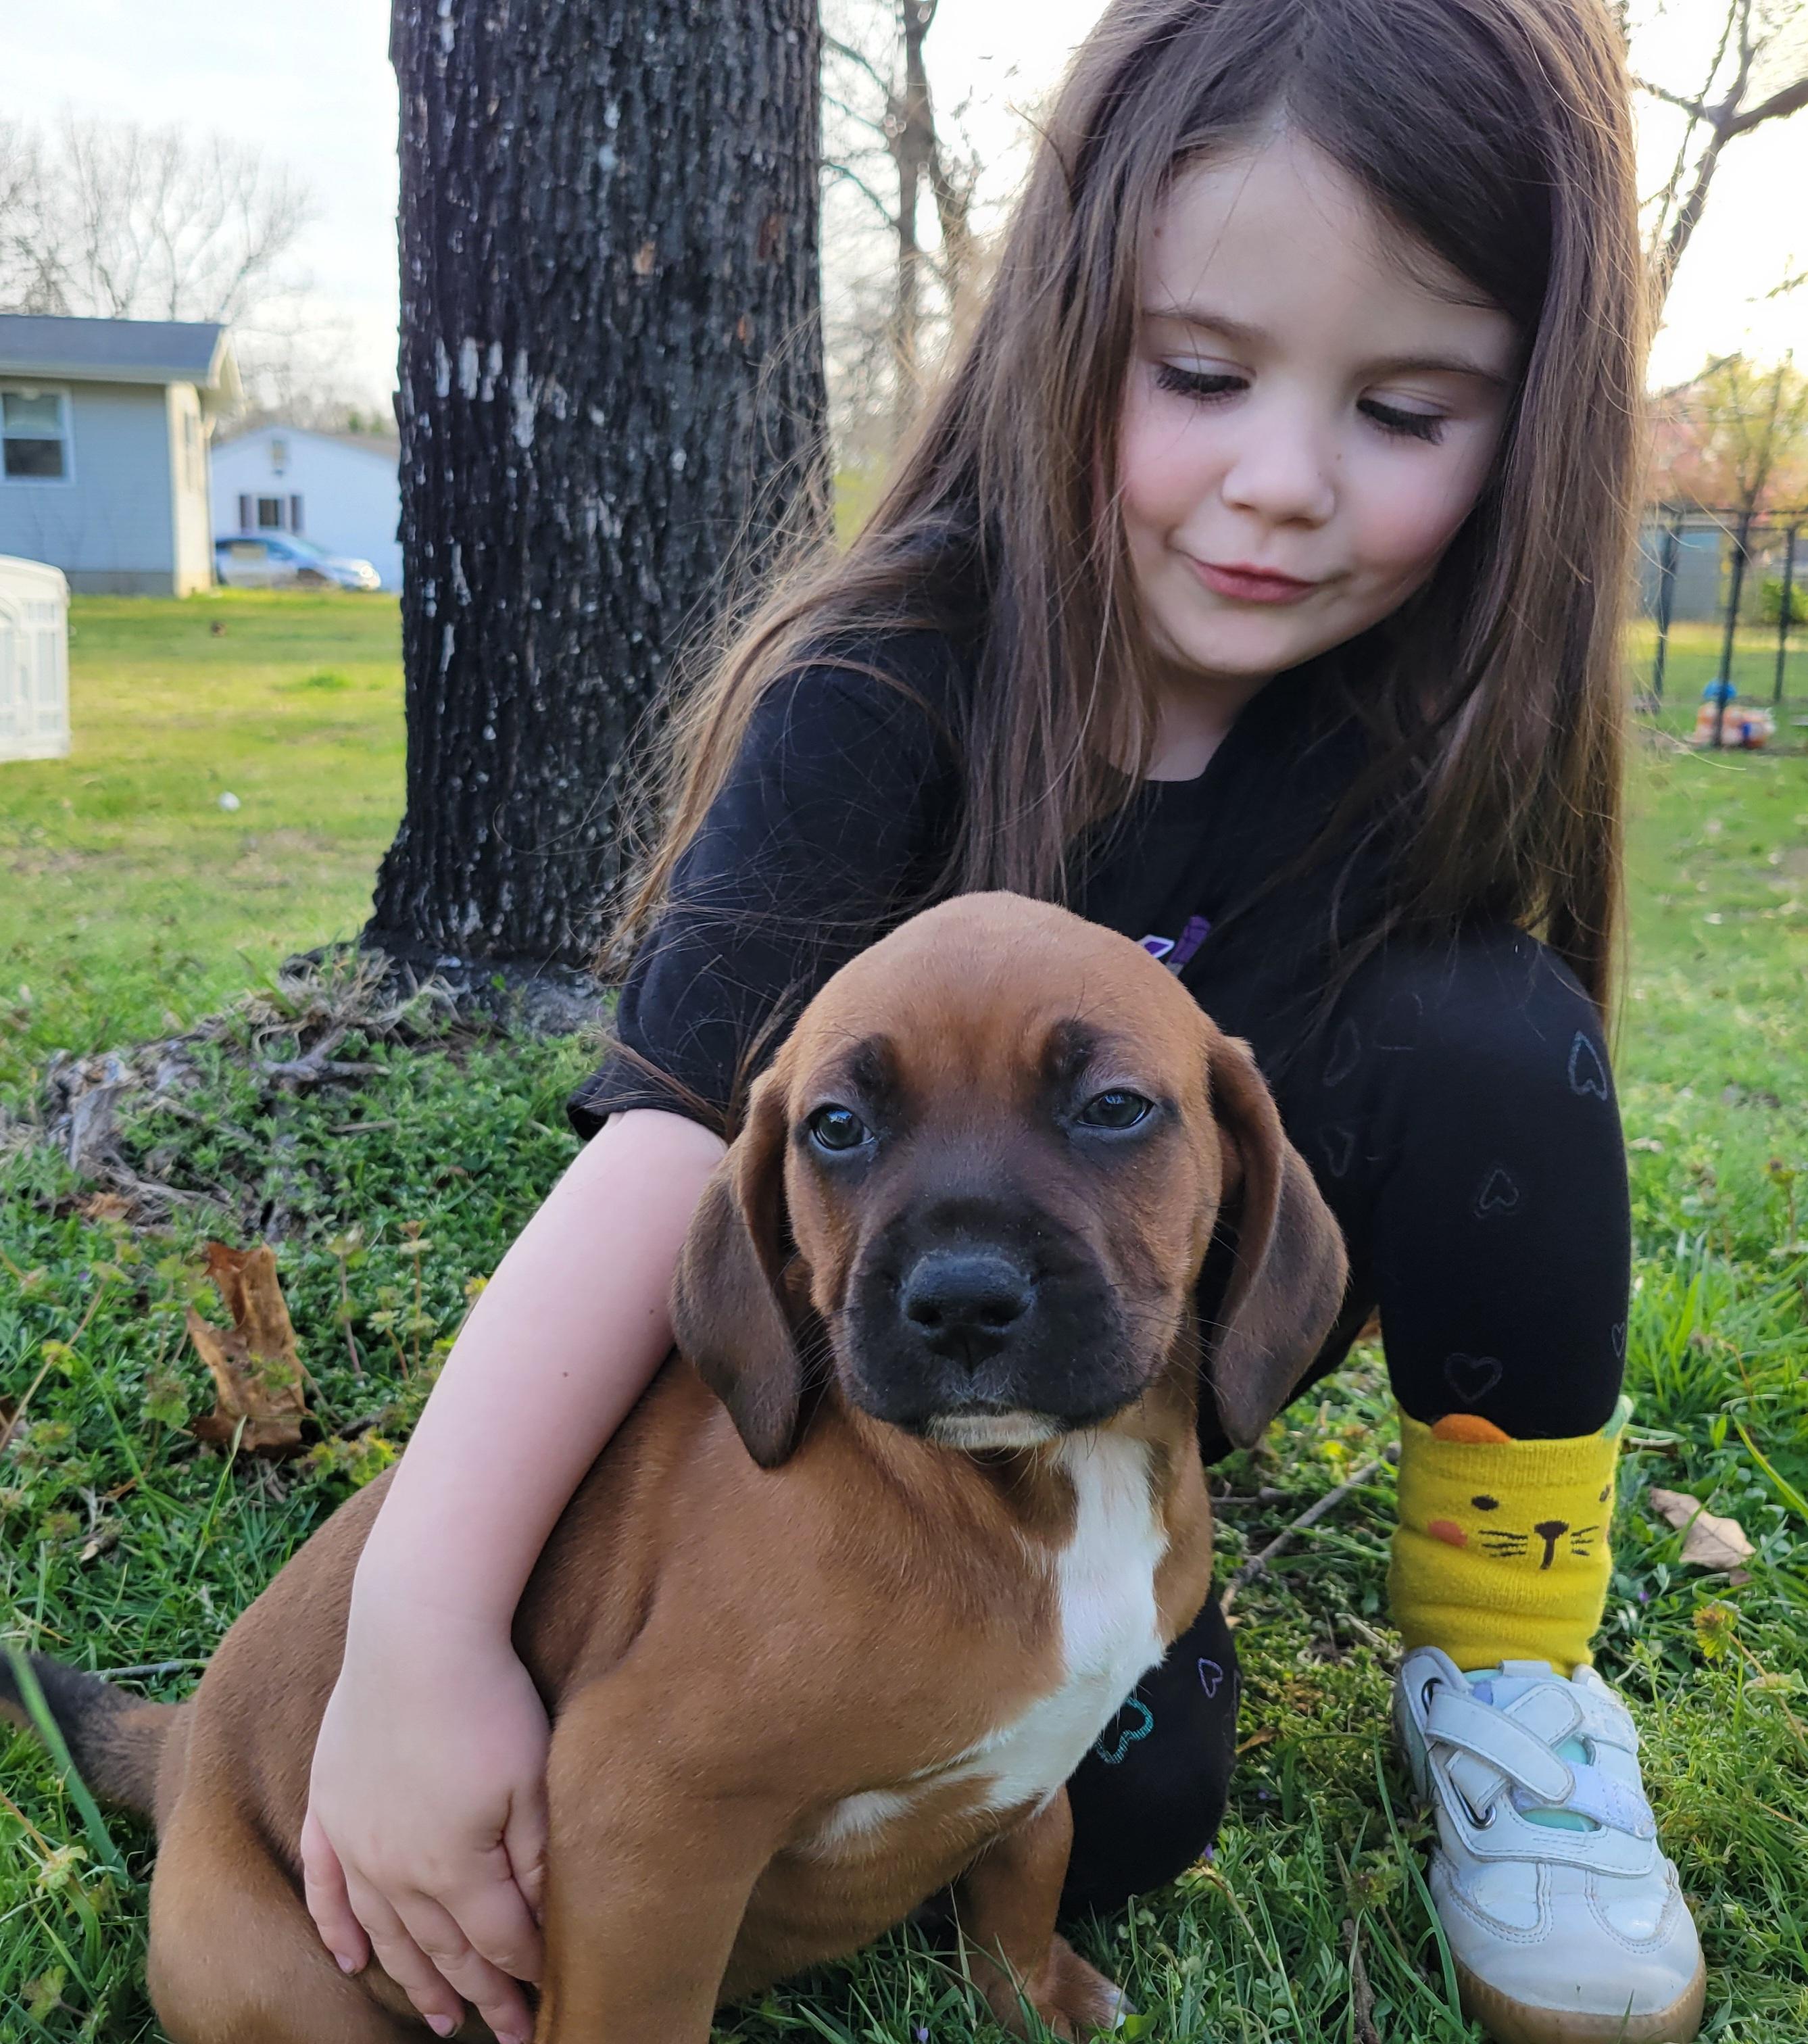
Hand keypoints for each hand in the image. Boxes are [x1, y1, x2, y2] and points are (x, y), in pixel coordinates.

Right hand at [302, 1617, 548, 2043]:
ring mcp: (354, 1839)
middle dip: (478, 1997)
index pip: (499, 1946)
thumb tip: (541, 1929)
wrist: (417, 1630)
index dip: (525, 1980)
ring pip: (385, 1932)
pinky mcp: (329, 1802)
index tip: (547, 2007)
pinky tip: (349, 1960)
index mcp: (454, 1869)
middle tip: (503, 2034)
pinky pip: (324, 1885)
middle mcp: (395, 1869)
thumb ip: (534, 1864)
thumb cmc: (489, 1699)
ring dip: (414, 1979)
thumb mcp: (534, 1784)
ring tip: (442, 2018)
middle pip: (443, 1951)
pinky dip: (336, 1928)